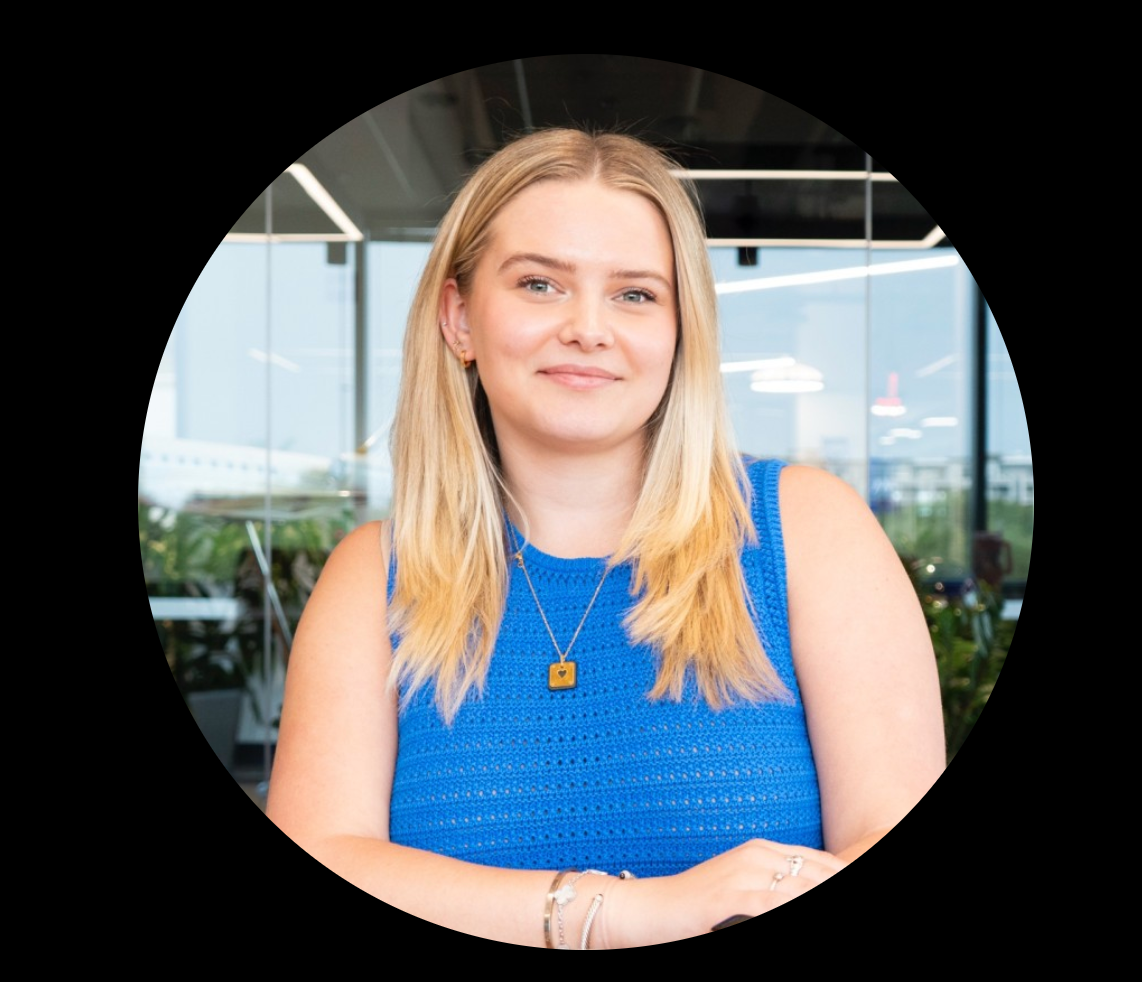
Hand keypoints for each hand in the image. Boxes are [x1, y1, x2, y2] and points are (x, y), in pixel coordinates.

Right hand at [601, 839, 845, 946]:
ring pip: (801, 889)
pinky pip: (774, 905)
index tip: (854, 880)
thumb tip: (799, 888)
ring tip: (838, 899)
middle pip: (817, 875)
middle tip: (854, 889)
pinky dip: (791, 908)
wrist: (648, 908)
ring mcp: (742, 875)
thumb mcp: (738, 889)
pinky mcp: (729, 898)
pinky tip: (797, 911)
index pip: (820, 864)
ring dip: (818, 895)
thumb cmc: (694, 904)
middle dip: (835, 885)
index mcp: (761, 850)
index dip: (841, 875)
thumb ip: (770, 888)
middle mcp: (756, 857)